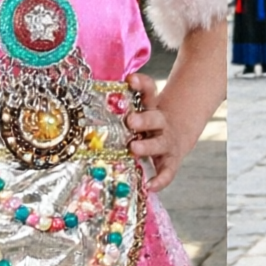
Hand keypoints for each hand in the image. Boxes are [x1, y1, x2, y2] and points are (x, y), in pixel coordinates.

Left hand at [124, 67, 196, 193]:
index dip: (142, 84)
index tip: (131, 79)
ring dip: (148, 146)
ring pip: (159, 143)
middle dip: (143, 119)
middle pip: (154, 118)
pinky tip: (151, 185)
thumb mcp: (140, 110)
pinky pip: (168, 171)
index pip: (149, 91)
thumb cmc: (148, 123)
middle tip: (130, 121)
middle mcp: (160, 123)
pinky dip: (161, 179)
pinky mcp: (171, 160)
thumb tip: (88, 100)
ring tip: (134, 148)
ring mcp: (167, 142)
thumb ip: (120, 107)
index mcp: (151, 107)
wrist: (177, 134)